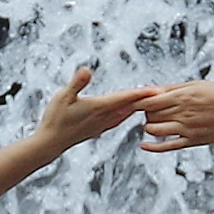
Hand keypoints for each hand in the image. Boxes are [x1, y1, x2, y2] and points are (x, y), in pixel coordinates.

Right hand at [21, 66, 158, 150]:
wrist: (50, 143)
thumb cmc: (55, 119)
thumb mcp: (63, 96)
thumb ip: (76, 83)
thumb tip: (86, 70)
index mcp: (98, 107)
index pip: (125, 98)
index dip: (142, 93)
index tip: (158, 90)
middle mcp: (103, 117)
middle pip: (130, 107)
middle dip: (146, 99)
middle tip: (163, 93)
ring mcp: (101, 125)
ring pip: (125, 114)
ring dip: (137, 107)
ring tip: (149, 102)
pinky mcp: (96, 129)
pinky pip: (117, 120)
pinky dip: (126, 114)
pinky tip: (126, 114)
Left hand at [135, 79, 213, 151]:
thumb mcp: (195, 84)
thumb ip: (172, 88)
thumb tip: (150, 88)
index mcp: (182, 96)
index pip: (150, 101)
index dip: (140, 102)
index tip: (137, 101)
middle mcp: (182, 113)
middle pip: (150, 115)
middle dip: (146, 113)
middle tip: (151, 110)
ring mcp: (186, 129)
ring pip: (155, 130)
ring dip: (149, 126)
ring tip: (154, 122)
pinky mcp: (191, 141)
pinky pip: (167, 146)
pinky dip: (153, 147)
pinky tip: (144, 145)